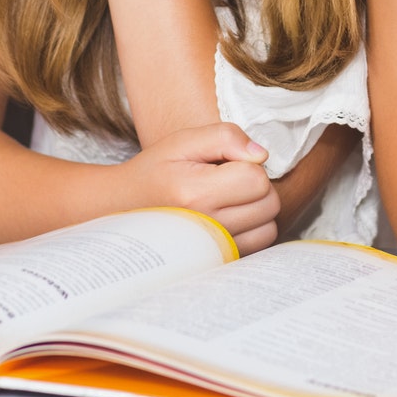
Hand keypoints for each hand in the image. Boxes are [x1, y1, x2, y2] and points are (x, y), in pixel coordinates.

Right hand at [122, 122, 281, 253]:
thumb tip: (262, 155)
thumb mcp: (182, 141)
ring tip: (230, 196)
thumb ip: (225, 137)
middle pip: (268, 202)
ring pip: (270, 225)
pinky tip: (232, 214)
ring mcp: (215, 248)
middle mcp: (207, 227)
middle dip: (256, 184)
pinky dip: (255, 226)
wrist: (126, 206)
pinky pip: (261, 242)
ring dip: (258, 207)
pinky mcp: (222, 258)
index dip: (247, 163)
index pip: (256, 178)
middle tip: (227, 178)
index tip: (225, 163)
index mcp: (195, 194)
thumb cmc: (155, 170)